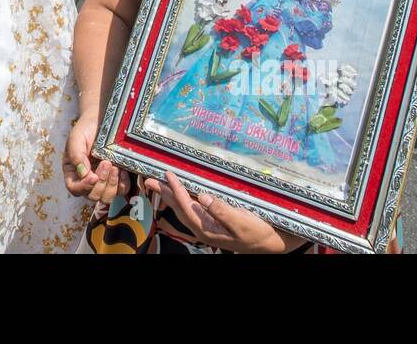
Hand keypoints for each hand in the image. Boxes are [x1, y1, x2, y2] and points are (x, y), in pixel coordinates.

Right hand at [63, 113, 128, 201]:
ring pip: (107, 197)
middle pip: (92, 196)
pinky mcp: (118, 178)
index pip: (75, 189)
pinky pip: (122, 190)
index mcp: (73, 172)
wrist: (102, 119)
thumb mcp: (77, 138)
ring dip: (112, 184)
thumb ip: (76, 155)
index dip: (84, 187)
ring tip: (115, 166)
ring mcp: (104, 181)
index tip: (93, 177)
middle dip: (101, 182)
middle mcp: (87, 180)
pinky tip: (122, 170)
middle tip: (106, 163)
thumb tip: (83, 174)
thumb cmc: (86, 128)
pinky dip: (123, 183)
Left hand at [143, 171, 290, 252]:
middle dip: (164, 193)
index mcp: (207, 229)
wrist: (267, 242)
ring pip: (183, 207)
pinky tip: (179, 191)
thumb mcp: (241, 222)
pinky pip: (191, 207)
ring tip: (159, 182)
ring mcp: (205, 225)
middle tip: (150, 179)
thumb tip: (203, 197)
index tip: (169, 175)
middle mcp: (202, 228)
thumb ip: (222, 210)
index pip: (187, 206)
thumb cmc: (256, 232)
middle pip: (179, 207)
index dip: (176, 190)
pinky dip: (182, 197)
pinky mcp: (210, 221)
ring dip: (171, 194)